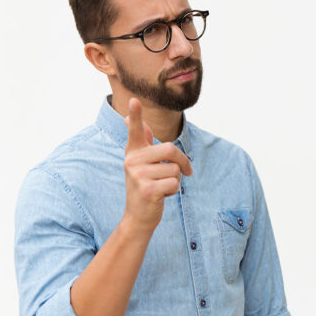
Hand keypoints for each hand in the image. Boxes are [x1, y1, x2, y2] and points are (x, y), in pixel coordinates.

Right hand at [122, 97, 192, 232]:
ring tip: (161, 187)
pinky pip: (174, 184)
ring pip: (175, 170)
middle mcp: (132, 161)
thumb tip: (130, 118)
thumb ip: (141, 141)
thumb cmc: (144, 186)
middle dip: (183, 162)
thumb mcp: (141, 162)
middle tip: (186, 172)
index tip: (134, 100)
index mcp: (133, 152)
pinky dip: (174, 192)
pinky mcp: (147, 190)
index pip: (136, 130)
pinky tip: (162, 196)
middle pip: (171, 149)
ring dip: (175, 180)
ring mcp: (138, 175)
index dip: (136, 115)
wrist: (138, 216)